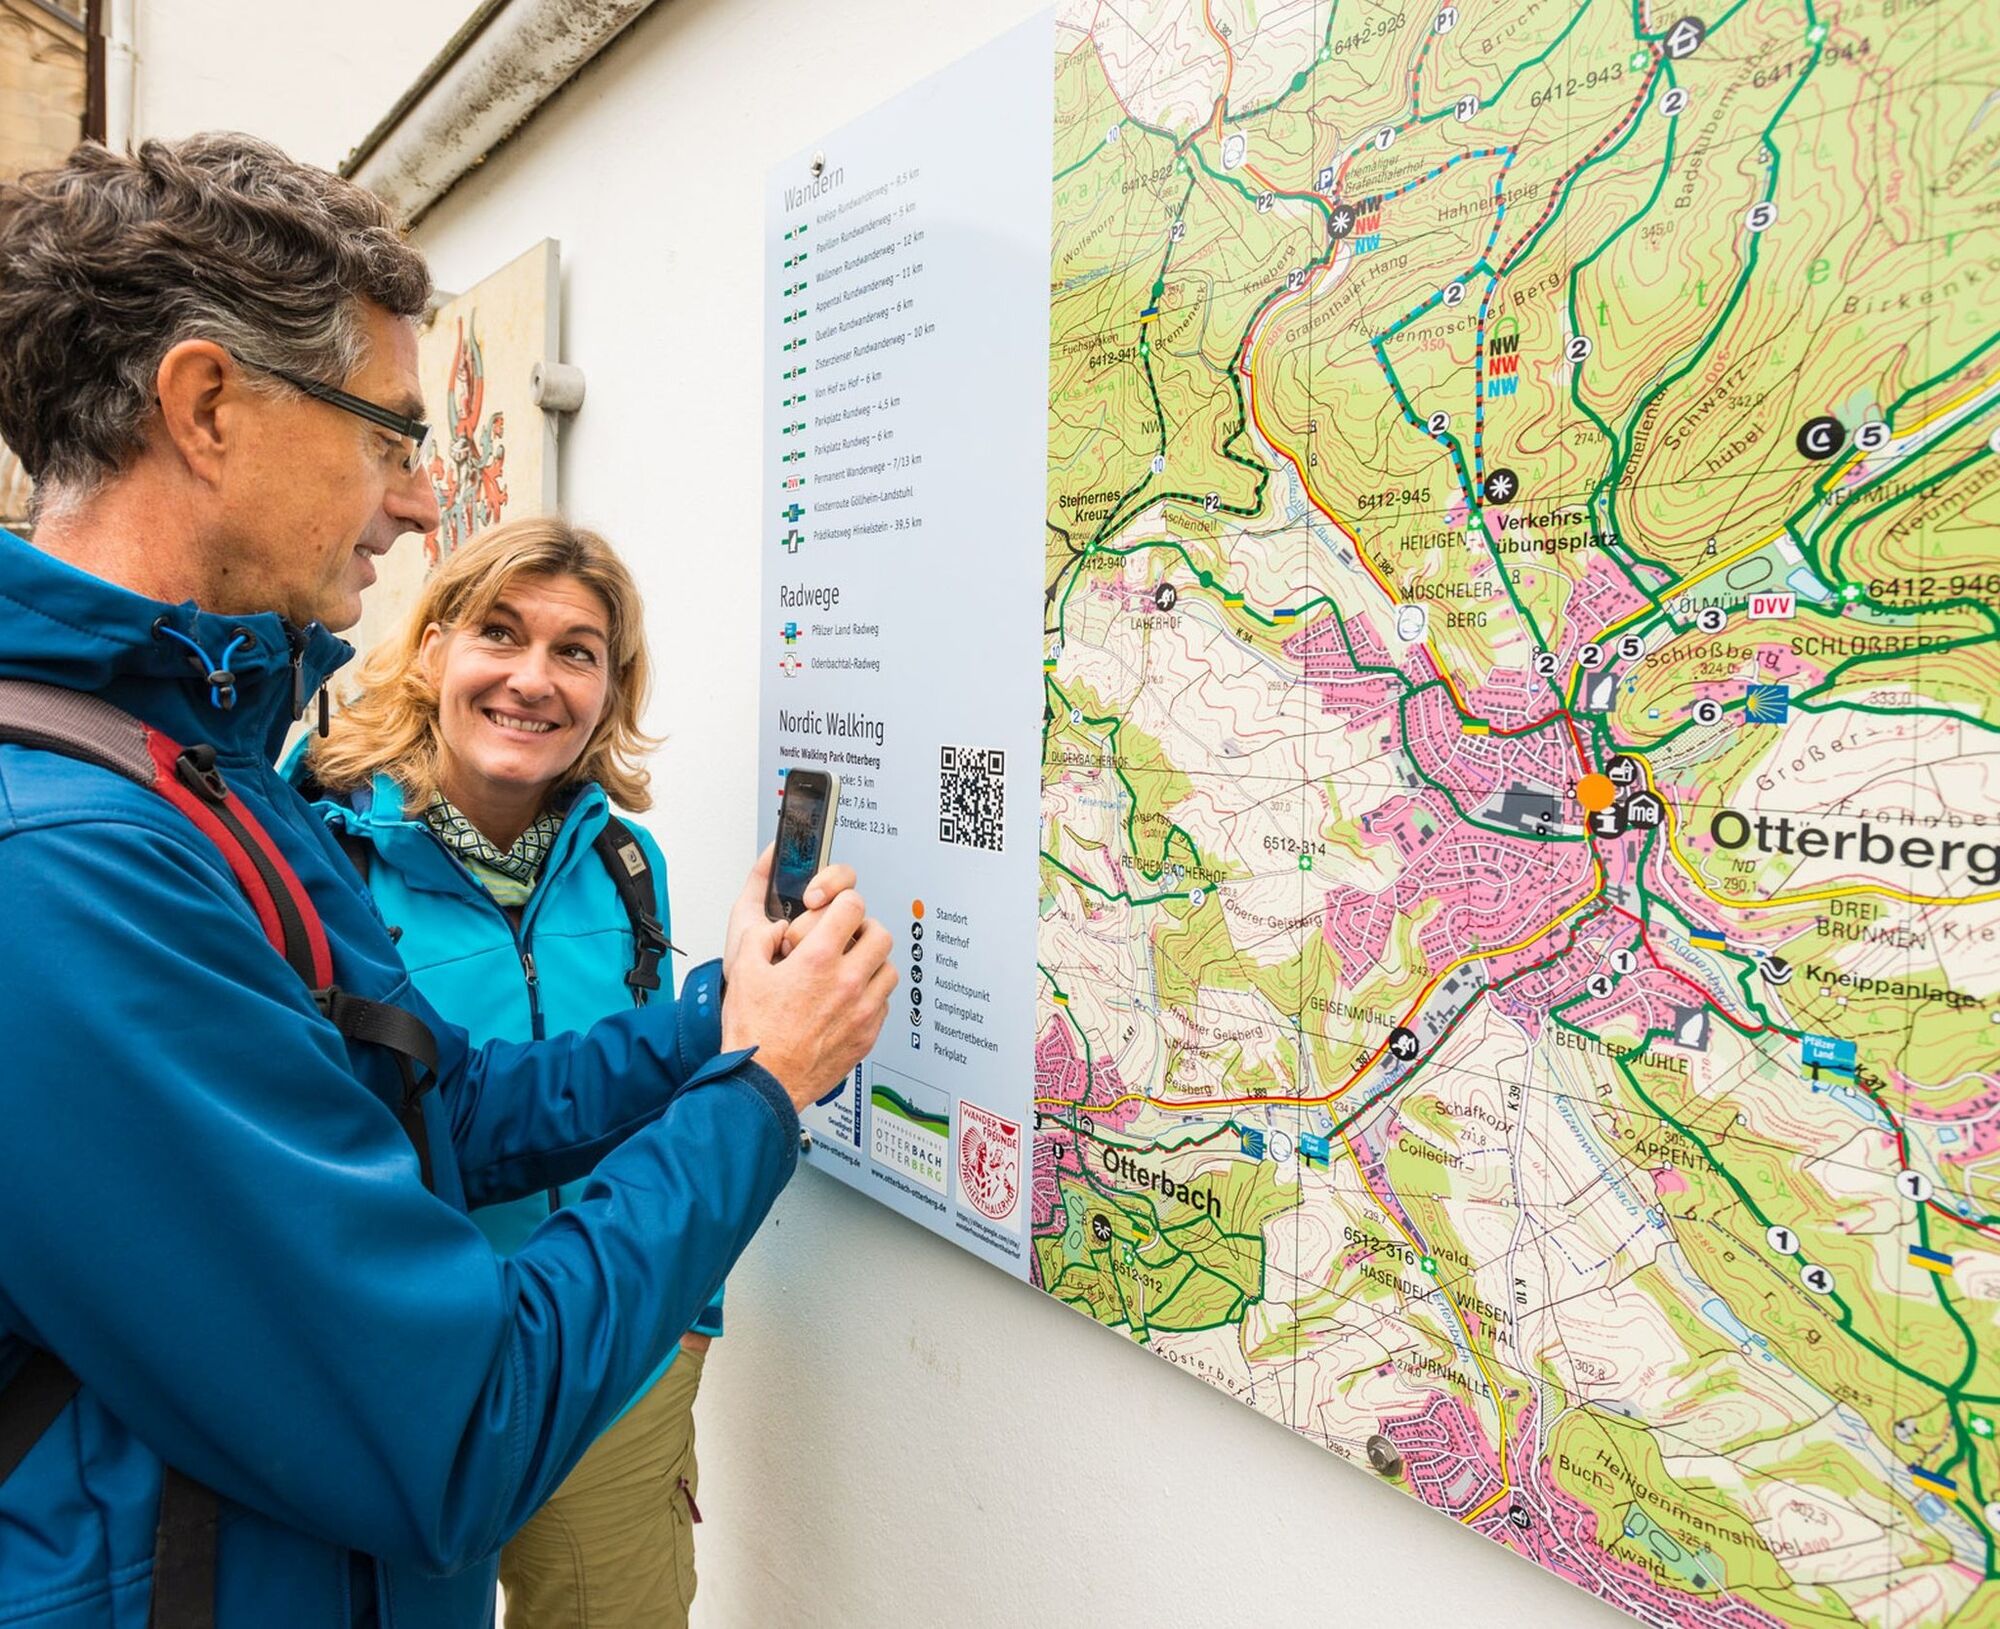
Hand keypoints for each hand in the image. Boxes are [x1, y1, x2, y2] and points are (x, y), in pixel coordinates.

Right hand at [722, 887, 895, 1112]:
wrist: (764, 1084)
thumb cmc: (754, 1035)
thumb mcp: (743, 972)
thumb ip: (760, 937)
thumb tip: (776, 928)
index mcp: (818, 961)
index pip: (852, 906)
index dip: (842, 900)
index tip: (835, 907)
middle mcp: (847, 983)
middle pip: (880, 935)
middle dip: (863, 929)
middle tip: (847, 936)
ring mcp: (862, 1011)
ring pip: (889, 970)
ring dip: (872, 963)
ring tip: (850, 969)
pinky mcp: (867, 1036)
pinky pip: (885, 1004)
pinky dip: (872, 996)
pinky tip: (850, 1000)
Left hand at [725, 844, 859, 961]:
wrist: (751, 1006)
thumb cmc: (749, 965)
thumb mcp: (746, 917)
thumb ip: (760, 879)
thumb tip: (775, 847)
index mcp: (812, 906)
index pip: (840, 878)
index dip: (829, 881)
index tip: (811, 896)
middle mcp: (831, 925)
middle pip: (851, 902)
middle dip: (823, 914)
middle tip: (799, 931)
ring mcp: (844, 950)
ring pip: (856, 932)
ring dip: (824, 942)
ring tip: (794, 956)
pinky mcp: (850, 973)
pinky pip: (860, 961)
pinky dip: (837, 964)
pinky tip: (812, 972)